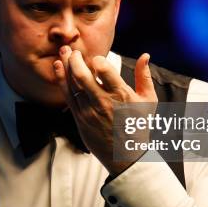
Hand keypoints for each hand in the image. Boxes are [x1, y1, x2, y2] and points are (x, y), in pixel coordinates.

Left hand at [53, 46, 157, 174]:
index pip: (105, 71)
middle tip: (74, 50)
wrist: (125, 155)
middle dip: (75, 59)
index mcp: (122, 96)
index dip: (98, 60)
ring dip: (66, 65)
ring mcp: (89, 110)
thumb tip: (145, 55)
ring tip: (64, 52)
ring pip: (72, 84)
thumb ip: (144, 76)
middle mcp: (103, 102)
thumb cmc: (139, 126)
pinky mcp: (80, 117)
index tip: (96, 58)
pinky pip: (67, 95)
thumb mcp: (149, 101)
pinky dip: (61, 79)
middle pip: (83, 75)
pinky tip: (58, 67)